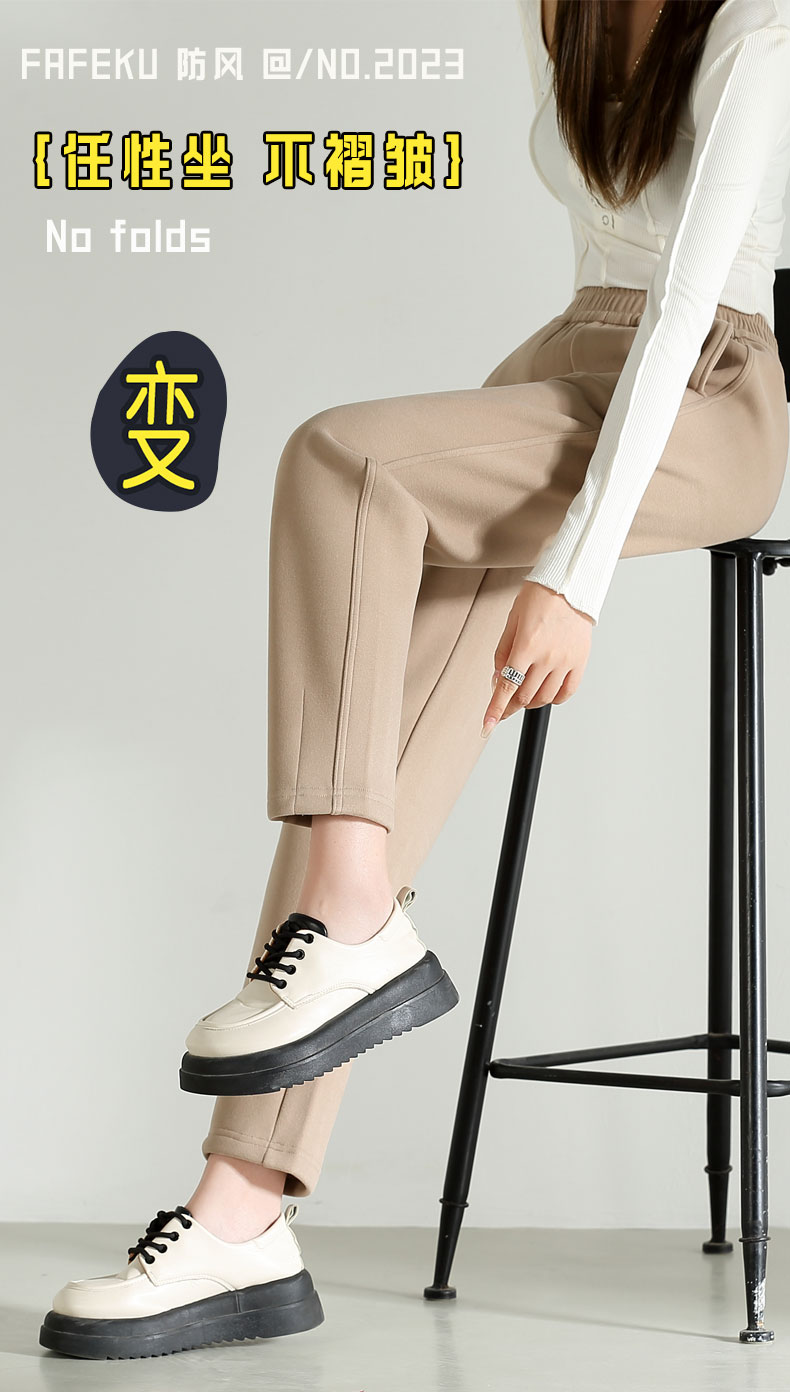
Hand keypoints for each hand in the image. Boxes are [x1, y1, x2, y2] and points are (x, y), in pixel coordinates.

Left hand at [481, 580, 593, 736]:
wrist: (569, 585)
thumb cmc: (538, 598)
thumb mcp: (512, 622)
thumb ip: (502, 653)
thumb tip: (498, 680)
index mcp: (526, 646)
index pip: (507, 687)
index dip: (495, 709)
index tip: (487, 726)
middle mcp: (547, 657)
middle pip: (524, 696)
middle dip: (510, 704)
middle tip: (505, 702)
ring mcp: (565, 661)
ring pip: (544, 697)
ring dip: (530, 701)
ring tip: (525, 692)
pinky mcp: (580, 661)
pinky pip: (566, 692)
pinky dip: (553, 698)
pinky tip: (546, 691)